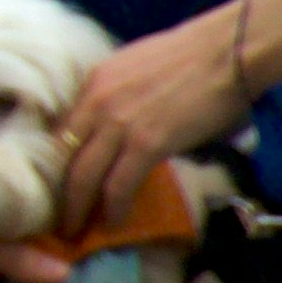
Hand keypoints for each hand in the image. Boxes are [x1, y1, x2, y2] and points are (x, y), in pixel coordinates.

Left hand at [49, 6, 247, 236]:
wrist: (226, 51)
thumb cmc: (193, 57)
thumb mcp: (134, 68)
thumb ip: (117, 95)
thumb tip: (117, 124)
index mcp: (93, 84)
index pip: (60, 131)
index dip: (55, 163)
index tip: (55, 184)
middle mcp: (96, 103)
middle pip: (63, 158)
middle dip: (58, 193)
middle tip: (57, 218)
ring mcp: (118, 124)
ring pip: (83, 177)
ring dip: (78, 209)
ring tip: (77, 231)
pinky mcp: (146, 144)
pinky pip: (119, 185)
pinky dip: (114, 209)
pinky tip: (114, 223)